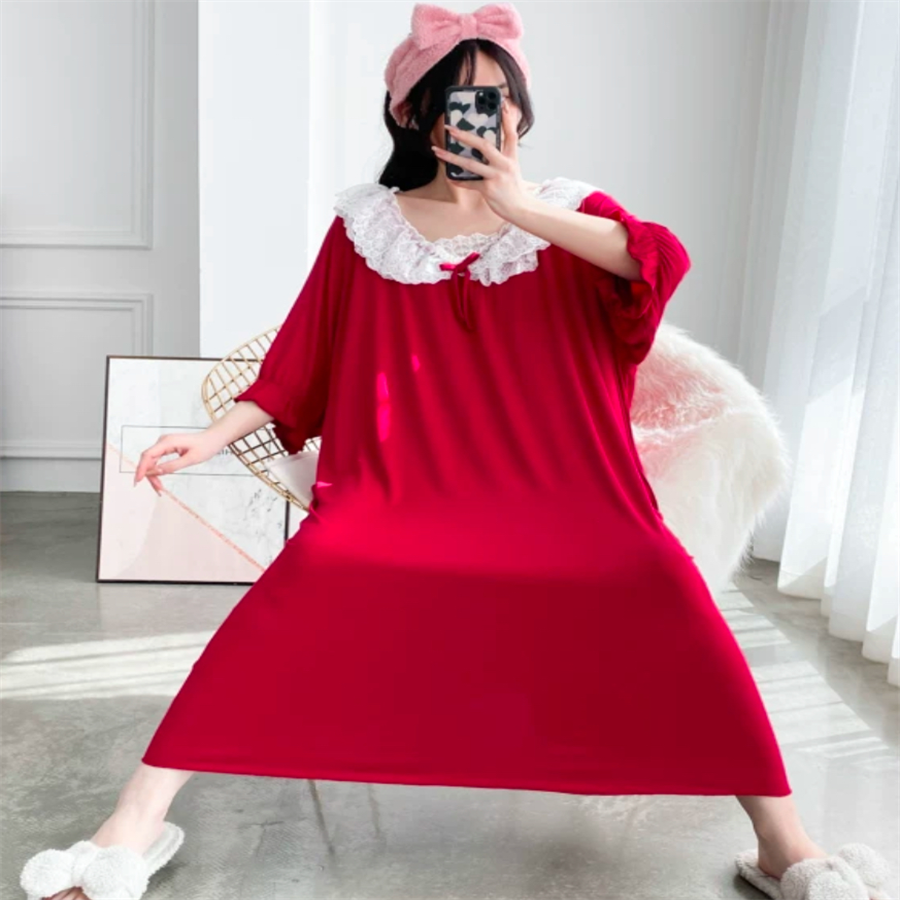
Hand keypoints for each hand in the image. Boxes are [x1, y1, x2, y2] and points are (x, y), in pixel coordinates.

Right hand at [134, 431, 220, 495]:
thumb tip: (156, 472)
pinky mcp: (167, 448)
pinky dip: (157, 470)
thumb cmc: (205, 446)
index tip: (138, 481)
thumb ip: (173, 465)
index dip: (141, 468)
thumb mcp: (191, 459)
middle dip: (149, 475)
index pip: (148, 455)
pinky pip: (157, 460)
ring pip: (151, 461)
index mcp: (168, 441)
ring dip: (153, 475)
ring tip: (159, 488)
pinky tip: (159, 480)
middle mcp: (163, 441)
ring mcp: (164, 444)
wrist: (213, 438)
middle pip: (148, 459)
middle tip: (158, 490)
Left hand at [432, 100, 531, 220]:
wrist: (520, 209)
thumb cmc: (513, 189)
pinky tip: (450, 177)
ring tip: (438, 151)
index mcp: (511, 157)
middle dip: (465, 136)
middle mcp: (504, 164)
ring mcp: (496, 177)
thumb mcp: (513, 169)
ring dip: (451, 157)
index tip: (502, 103)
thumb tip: (483, 147)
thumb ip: (501, 157)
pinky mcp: (489, 189)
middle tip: (450, 128)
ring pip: (470, 164)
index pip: (511, 134)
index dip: (507, 119)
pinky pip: (470, 183)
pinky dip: (459, 181)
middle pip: (484, 145)